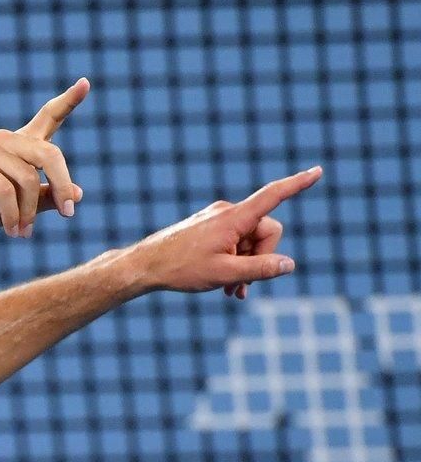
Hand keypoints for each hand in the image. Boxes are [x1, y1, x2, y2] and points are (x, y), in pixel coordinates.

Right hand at [0, 78, 89, 237]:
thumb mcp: (22, 207)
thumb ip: (47, 198)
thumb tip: (79, 194)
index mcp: (21, 145)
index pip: (48, 117)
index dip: (68, 101)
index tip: (86, 83)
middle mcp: (6, 140)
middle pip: (50, 155)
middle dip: (62, 186)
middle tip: (69, 214)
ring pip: (28, 179)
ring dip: (30, 212)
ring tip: (24, 234)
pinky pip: (5, 191)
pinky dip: (13, 215)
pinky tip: (13, 232)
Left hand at [127, 166, 322, 295]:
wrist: (144, 266)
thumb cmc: (181, 268)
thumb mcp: (225, 274)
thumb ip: (260, 270)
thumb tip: (289, 264)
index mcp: (234, 218)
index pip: (272, 196)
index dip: (297, 184)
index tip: (318, 171)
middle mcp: (227, 213)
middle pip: (266, 231)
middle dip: (262, 259)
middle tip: (242, 285)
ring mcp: (217, 220)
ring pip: (250, 242)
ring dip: (247, 266)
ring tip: (231, 290)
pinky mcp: (209, 229)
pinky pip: (235, 243)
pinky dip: (236, 262)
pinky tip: (227, 286)